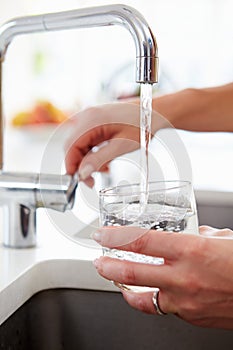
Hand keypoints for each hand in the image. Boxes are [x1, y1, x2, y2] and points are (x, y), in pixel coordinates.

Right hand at [65, 102, 165, 185]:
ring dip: (88, 161)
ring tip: (105, 169)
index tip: (79, 180)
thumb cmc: (142, 124)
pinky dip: (93, 154)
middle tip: (92, 180)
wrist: (154, 112)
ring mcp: (90, 119)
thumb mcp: (122, 145)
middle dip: (80, 165)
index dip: (71, 165)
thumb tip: (82, 172)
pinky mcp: (95, 124)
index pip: (70, 146)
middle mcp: (87, 117)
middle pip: (72, 146)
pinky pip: (87, 142)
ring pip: (79, 146)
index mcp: (91, 119)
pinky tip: (105, 161)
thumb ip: (100, 159)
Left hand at [93, 225, 232, 328]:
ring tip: (113, 280)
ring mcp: (185, 301)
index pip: (140, 241)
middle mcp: (184, 277)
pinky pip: (162, 308)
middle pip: (130, 272)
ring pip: (141, 298)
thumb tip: (192, 233)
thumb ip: (200, 235)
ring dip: (122, 288)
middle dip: (106, 266)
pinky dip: (150, 299)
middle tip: (97, 260)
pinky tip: (148, 293)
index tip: (102, 234)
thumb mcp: (223, 238)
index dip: (115, 236)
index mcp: (191, 250)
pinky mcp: (190, 316)